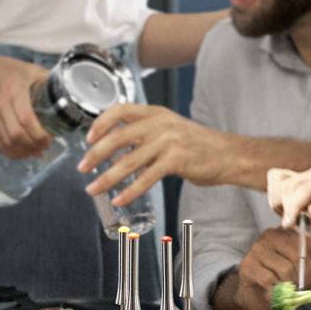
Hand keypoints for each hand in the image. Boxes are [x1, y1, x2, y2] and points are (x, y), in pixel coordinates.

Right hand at [0, 50, 50, 159]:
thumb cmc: (5, 68)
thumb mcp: (28, 69)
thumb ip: (47, 80)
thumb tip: (68, 90)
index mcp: (14, 90)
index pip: (26, 118)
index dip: (39, 133)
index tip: (51, 136)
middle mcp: (2, 105)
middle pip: (16, 134)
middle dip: (34, 145)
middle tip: (46, 145)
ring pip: (7, 142)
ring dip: (23, 151)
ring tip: (37, 151)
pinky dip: (11, 152)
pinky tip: (22, 153)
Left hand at [78, 103, 239, 204]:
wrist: (228, 154)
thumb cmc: (196, 145)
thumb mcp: (168, 130)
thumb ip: (144, 135)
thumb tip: (114, 149)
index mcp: (155, 113)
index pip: (120, 110)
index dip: (100, 123)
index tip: (87, 138)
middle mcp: (160, 123)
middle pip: (118, 136)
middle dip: (96, 154)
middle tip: (82, 168)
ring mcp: (168, 141)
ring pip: (129, 160)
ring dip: (108, 177)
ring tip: (94, 189)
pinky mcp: (177, 160)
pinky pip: (146, 177)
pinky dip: (130, 191)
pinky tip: (120, 199)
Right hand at [216, 226, 303, 309]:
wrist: (254, 293)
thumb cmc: (281, 279)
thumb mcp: (302, 269)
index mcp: (289, 232)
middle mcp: (273, 235)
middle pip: (299, 256)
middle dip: (309, 277)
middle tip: (309, 290)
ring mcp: (258, 249)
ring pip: (286, 269)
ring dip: (293, 286)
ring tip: (293, 293)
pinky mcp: (248, 266)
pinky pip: (270, 280)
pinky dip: (278, 291)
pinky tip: (278, 295)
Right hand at [266, 163, 310, 243]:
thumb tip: (309, 210)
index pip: (306, 188)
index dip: (293, 206)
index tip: (288, 225)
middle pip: (289, 185)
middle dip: (286, 208)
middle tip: (296, 229)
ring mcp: (310, 178)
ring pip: (279, 184)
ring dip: (280, 204)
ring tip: (297, 222)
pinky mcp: (302, 185)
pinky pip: (278, 183)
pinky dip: (278, 200)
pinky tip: (292, 215)